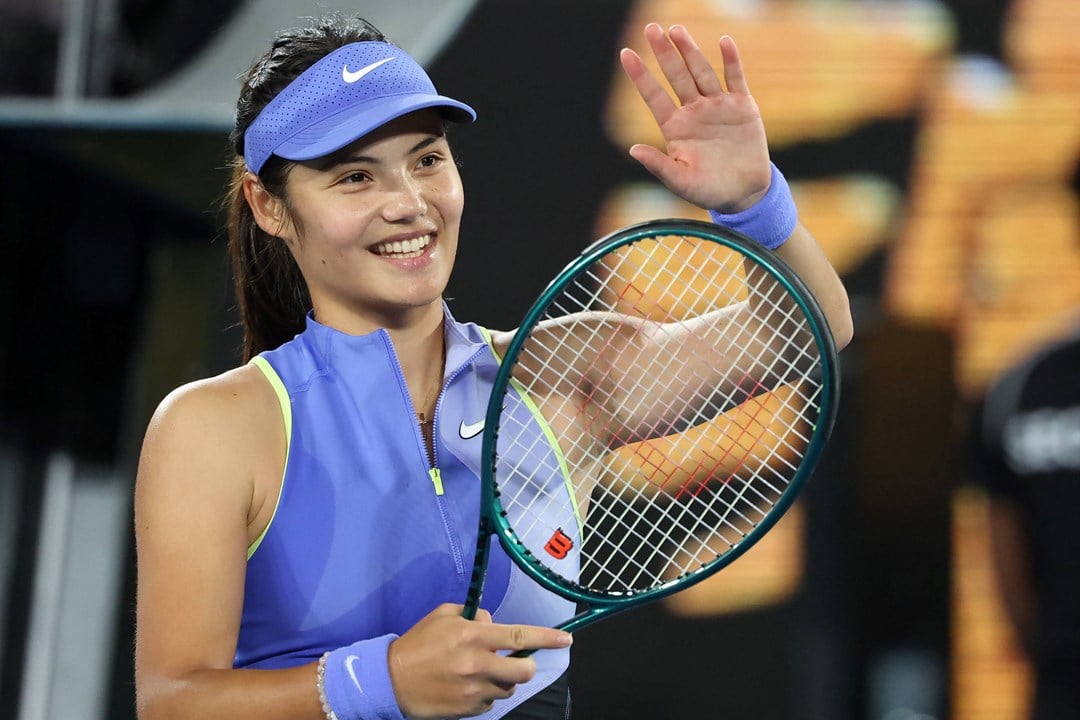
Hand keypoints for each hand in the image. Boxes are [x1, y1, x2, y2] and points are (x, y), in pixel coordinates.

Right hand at [387, 603, 572, 718]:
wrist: (390, 680)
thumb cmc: (418, 643)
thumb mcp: (443, 616)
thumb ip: (474, 616)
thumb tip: (494, 623)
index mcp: (472, 635)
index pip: (520, 636)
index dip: (547, 638)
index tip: (566, 639)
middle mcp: (477, 663)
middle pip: (524, 670)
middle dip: (526, 665)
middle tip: (516, 661)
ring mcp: (474, 690)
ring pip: (508, 687)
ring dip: (502, 680)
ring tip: (480, 672)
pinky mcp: (468, 709)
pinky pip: (491, 702)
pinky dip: (485, 694)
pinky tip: (467, 687)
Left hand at [620, 23, 771, 211]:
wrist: (745, 193)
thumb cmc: (709, 190)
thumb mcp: (681, 182)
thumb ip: (658, 165)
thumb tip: (633, 150)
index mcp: (676, 127)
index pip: (654, 96)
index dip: (640, 76)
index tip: (626, 54)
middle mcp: (694, 111)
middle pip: (676, 77)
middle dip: (664, 53)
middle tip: (651, 29)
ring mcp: (718, 106)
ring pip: (702, 72)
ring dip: (690, 51)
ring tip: (677, 30)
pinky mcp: (742, 106)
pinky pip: (735, 79)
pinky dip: (731, 61)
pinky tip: (724, 42)